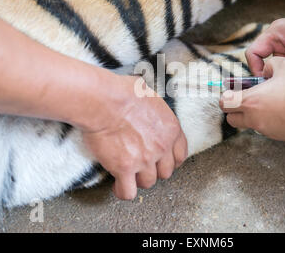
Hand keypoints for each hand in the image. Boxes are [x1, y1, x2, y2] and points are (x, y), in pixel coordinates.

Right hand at [81, 75, 187, 199]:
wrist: (104, 101)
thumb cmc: (124, 93)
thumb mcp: (151, 96)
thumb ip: (156, 111)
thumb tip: (149, 106)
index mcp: (171, 129)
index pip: (180, 155)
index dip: (171, 160)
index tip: (162, 161)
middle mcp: (162, 147)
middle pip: (165, 172)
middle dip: (155, 170)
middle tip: (143, 166)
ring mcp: (144, 159)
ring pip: (148, 182)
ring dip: (138, 180)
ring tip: (129, 175)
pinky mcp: (124, 168)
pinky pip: (128, 192)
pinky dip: (122, 191)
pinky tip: (117, 186)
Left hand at [220, 57, 284, 143]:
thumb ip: (269, 66)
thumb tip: (266, 70)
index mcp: (251, 102)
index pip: (225, 103)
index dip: (227, 96)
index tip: (234, 91)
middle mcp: (256, 120)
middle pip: (232, 120)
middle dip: (236, 110)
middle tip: (249, 98)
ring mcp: (269, 131)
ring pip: (254, 125)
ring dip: (257, 115)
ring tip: (275, 101)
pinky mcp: (283, 138)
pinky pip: (271, 129)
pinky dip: (274, 121)